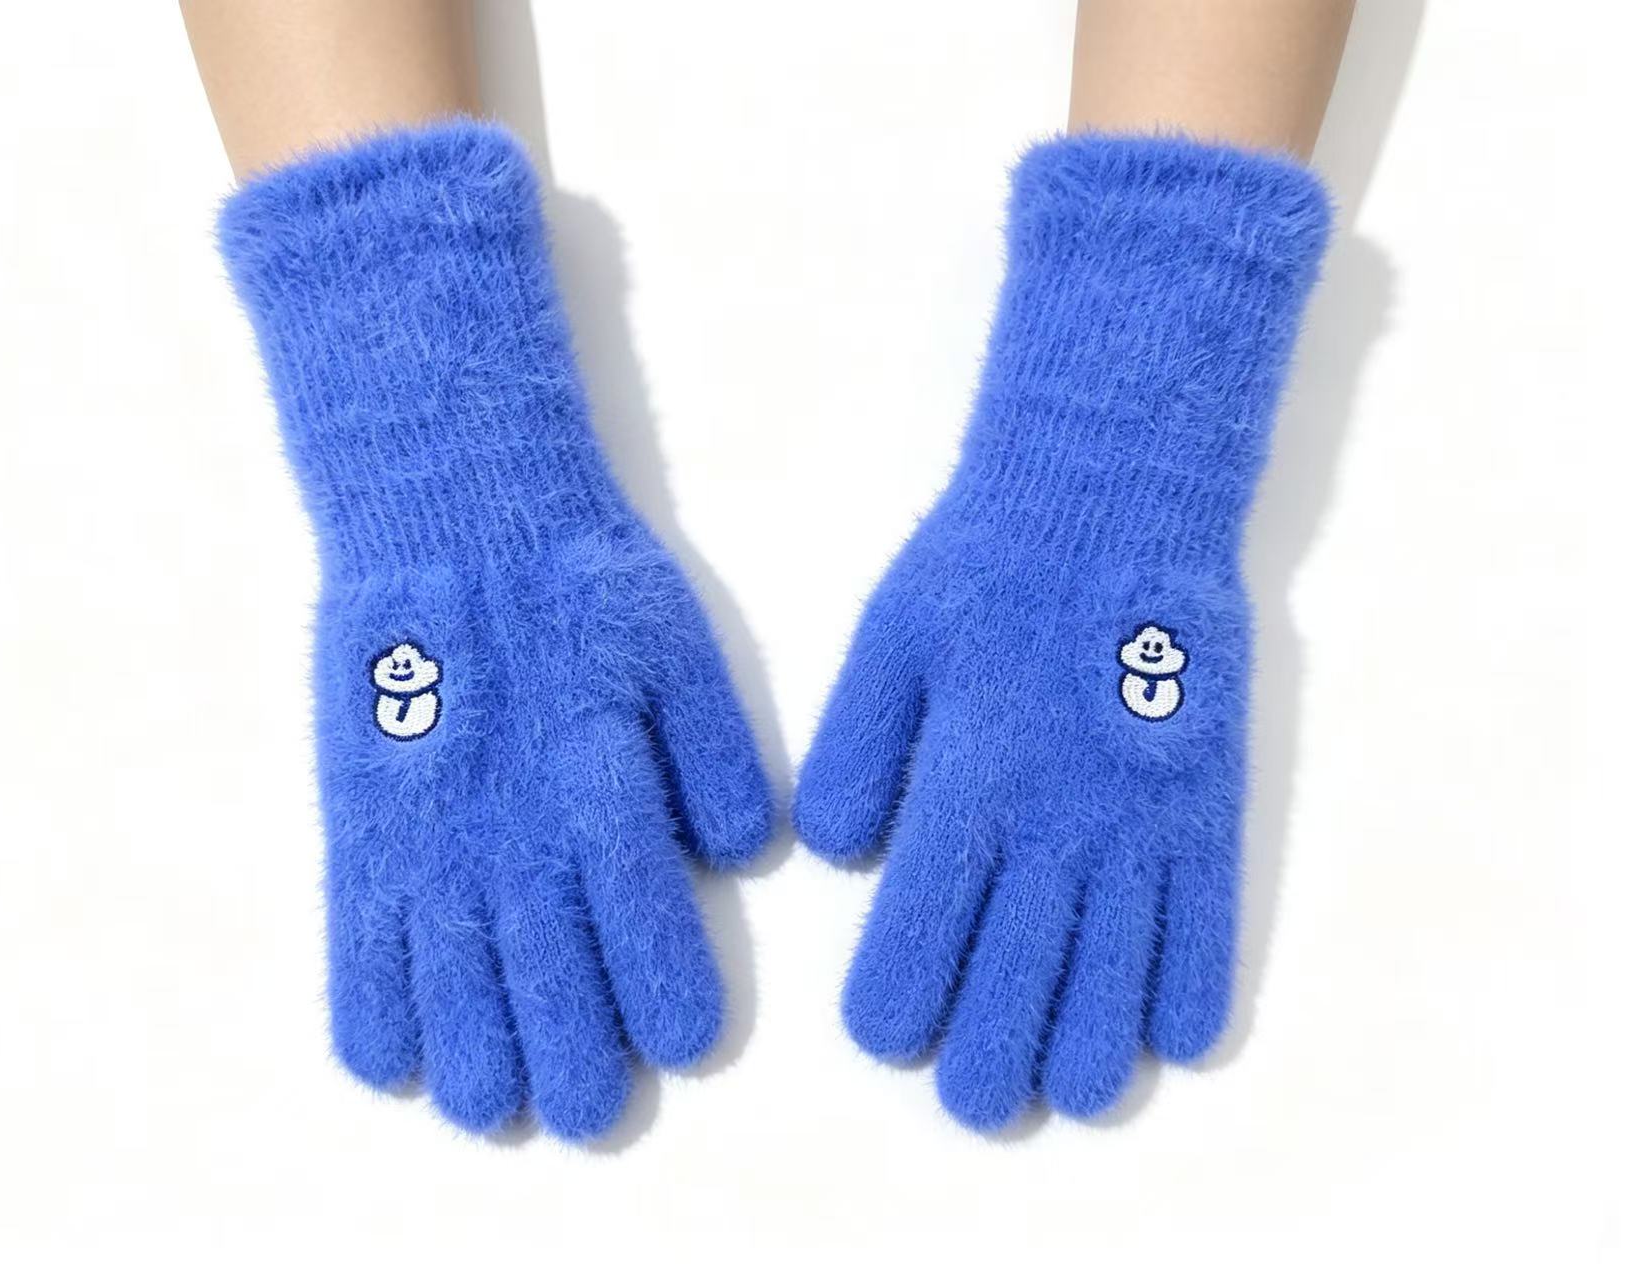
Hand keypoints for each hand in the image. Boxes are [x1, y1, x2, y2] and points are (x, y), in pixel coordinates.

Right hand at [220, 122, 769, 1139]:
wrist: (453, 516)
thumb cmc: (580, 581)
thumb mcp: (679, 647)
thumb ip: (714, 756)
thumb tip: (739, 855)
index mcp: (600, 783)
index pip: (641, 920)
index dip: (664, 994)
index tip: (682, 1046)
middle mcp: (512, 824)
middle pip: (544, 975)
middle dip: (572, 1057)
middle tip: (590, 1112)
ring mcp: (428, 829)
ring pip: (449, 976)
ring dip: (474, 1054)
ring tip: (495, 1107)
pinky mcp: (361, 822)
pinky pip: (356, 938)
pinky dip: (370, 1008)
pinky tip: (391, 1062)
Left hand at [793, 136, 1329, 1128]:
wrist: (1113, 497)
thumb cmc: (983, 569)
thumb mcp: (885, 644)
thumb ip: (855, 756)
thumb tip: (844, 859)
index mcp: (967, 783)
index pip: (920, 938)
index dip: (896, 1006)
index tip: (886, 1031)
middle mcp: (1057, 820)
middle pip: (1018, 984)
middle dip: (987, 1060)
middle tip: (970, 1096)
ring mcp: (1141, 818)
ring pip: (1116, 977)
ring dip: (1088, 1052)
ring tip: (1064, 1091)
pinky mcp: (1208, 805)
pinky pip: (1206, 924)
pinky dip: (1187, 992)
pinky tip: (1168, 1038)